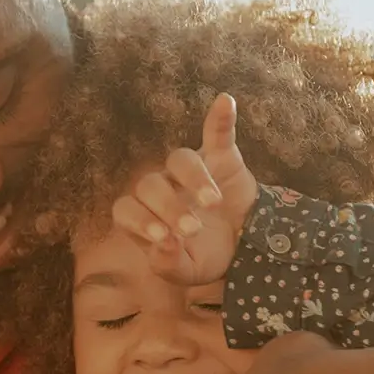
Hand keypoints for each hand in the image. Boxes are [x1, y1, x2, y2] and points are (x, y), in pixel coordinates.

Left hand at [111, 92, 257, 284]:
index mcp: (146, 215)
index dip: (140, 220)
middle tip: (193, 229)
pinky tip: (224, 102)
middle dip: (168, 207)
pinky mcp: (220, 156)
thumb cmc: (207, 255)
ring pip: (179, 160)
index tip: (163, 238)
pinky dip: (220, 118)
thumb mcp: (187, 272)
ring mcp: (190, 170)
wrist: (247, 244)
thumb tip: (162, 245)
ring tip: (212, 203)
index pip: (126, 209)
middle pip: (150, 184)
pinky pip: (217, 133)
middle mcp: (162, 187)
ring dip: (193, 178)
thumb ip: (168, 265)